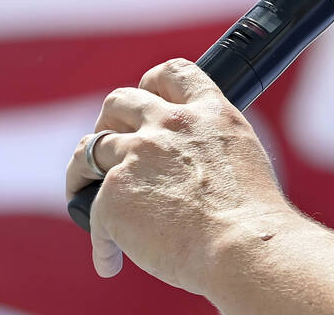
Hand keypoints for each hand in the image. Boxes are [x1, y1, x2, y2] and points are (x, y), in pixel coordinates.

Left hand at [65, 58, 288, 290]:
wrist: (241, 245)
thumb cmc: (251, 216)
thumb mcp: (241, 156)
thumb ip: (210, 146)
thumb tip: (188, 167)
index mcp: (208, 113)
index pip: (172, 73)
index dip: (151, 83)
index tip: (146, 97)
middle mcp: (169, 125)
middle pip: (118, 101)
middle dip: (107, 120)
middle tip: (109, 143)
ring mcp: (137, 156)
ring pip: (89, 149)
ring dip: (82, 170)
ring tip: (83, 190)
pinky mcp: (113, 194)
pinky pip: (92, 212)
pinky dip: (101, 241)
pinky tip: (110, 261)